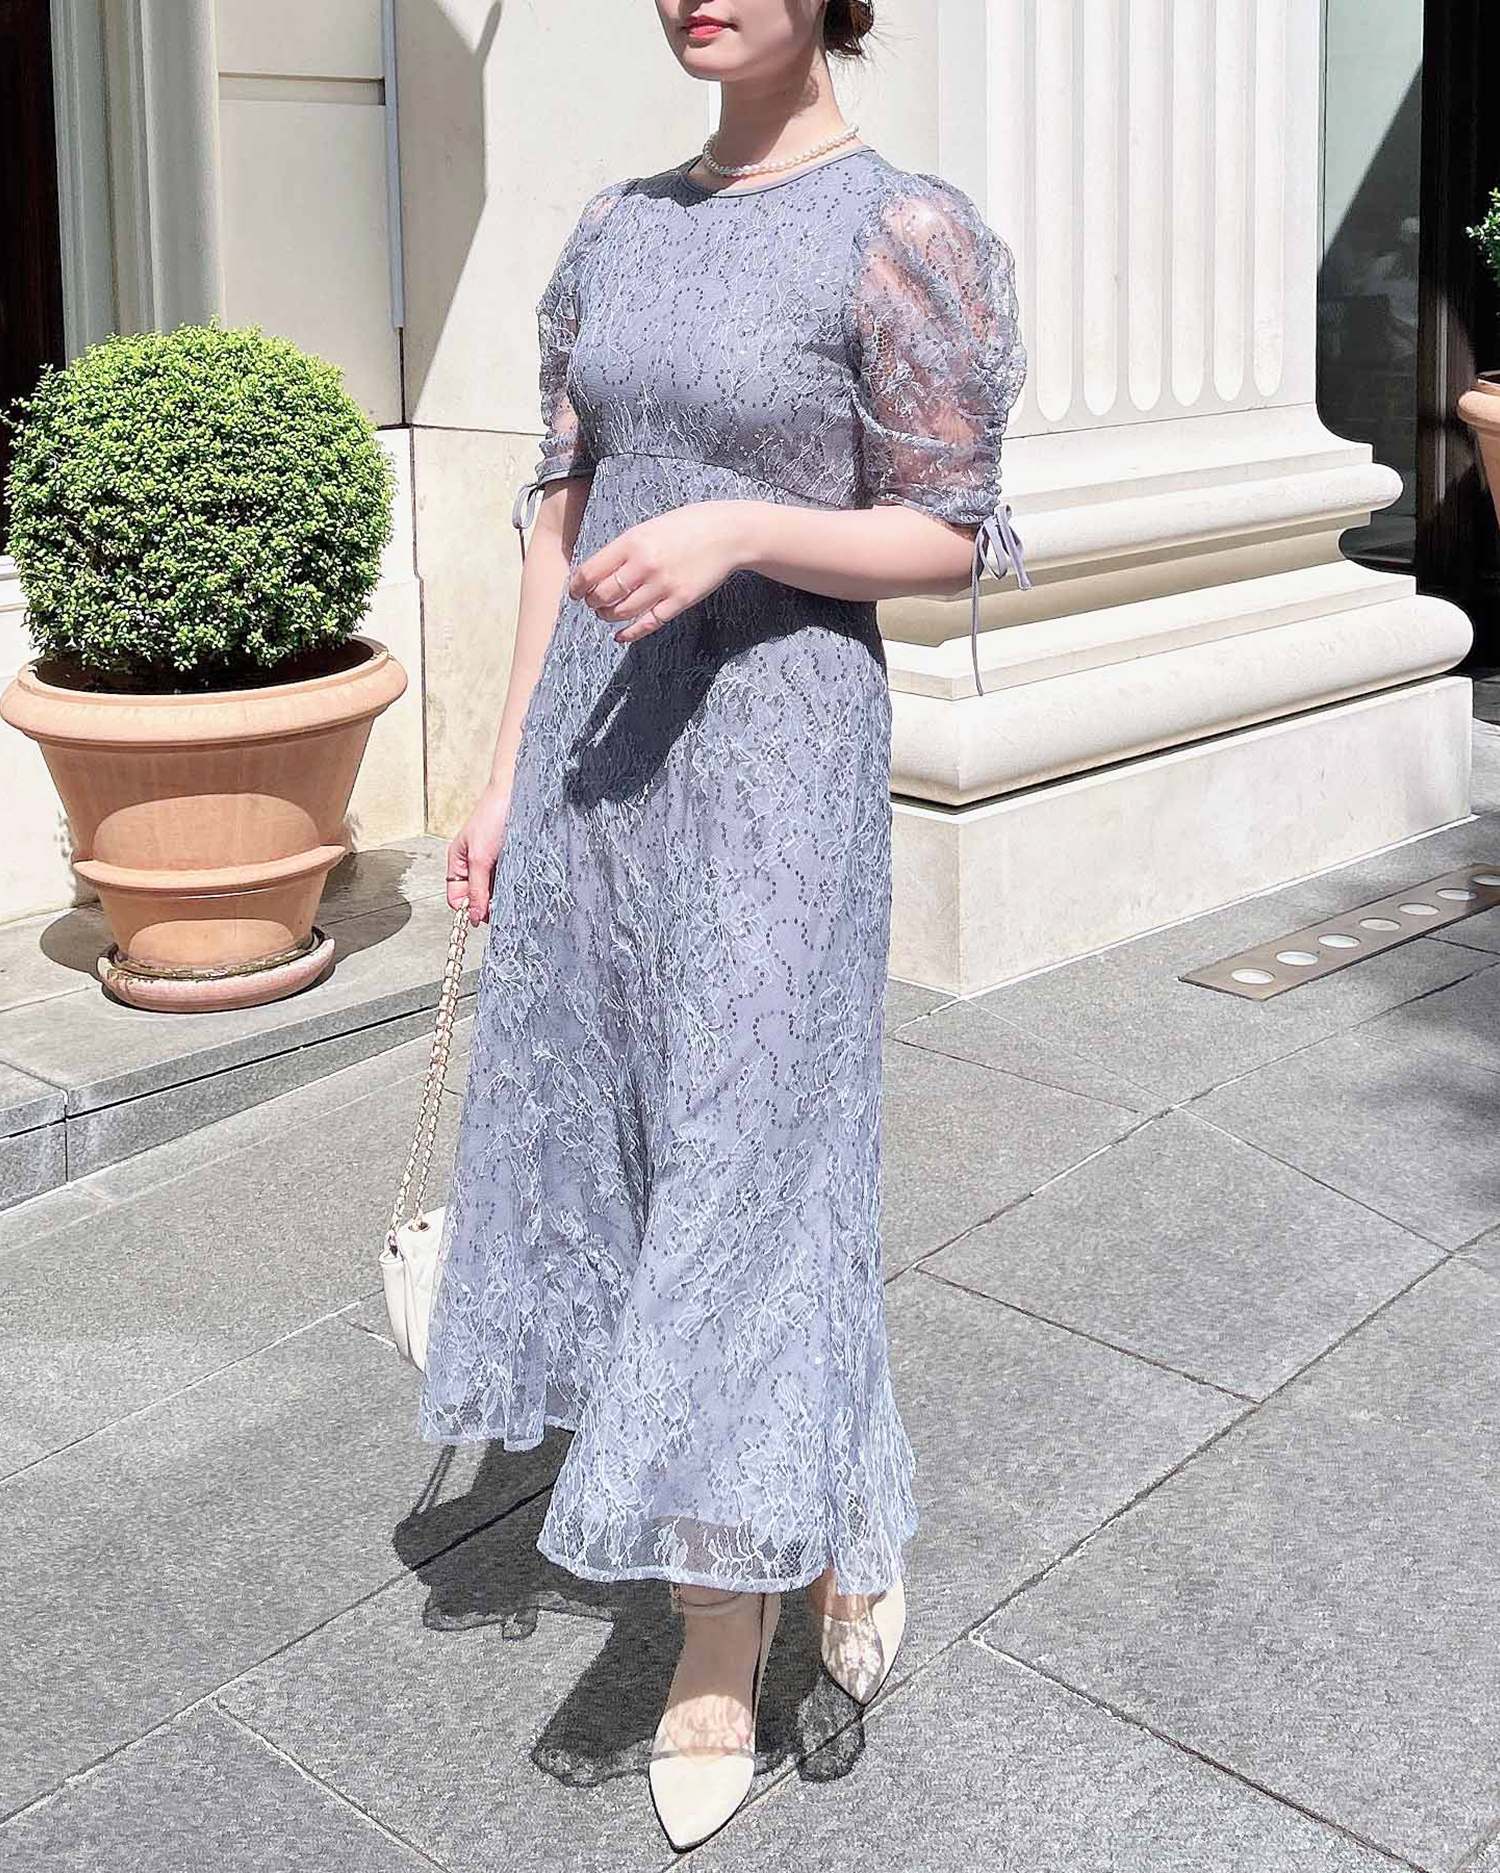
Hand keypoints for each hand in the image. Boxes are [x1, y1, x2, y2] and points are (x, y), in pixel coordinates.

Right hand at [446, 784, 511, 924]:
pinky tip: (518, 885)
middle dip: (487, 904)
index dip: (468, 909)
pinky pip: (509, 881)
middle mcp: (474, 864)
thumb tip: (474, 916)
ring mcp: (493, 862)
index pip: (457, 897)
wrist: (518, 793)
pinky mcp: (510, 860)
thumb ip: (477, 889)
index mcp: (458, 861)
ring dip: (501, 896)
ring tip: (511, 894)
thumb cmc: (493, 815)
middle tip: (501, 909)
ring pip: (494, 891)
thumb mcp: (480, 858)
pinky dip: (512, 886)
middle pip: (476, 897)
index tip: (484, 917)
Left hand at [566, 500, 760, 643]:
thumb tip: (598, 571)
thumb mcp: (648, 527)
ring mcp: (663, 585)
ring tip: (607, 613)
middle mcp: (644, 565)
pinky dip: (629, 633)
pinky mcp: (679, 601)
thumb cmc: (687, 525)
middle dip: (592, 602)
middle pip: (603, 595)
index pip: (591, 571)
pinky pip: (647, 624)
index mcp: (633, 542)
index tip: (575, 591)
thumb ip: (624, 548)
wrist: (728, 533)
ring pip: (621, 612)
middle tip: (592, 602)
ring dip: (608, 616)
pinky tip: (620, 635)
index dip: (577, 586)